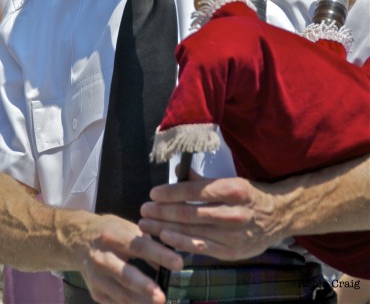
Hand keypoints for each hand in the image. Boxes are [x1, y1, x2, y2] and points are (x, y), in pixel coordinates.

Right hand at [73, 213, 182, 303]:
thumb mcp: (124, 226)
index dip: (159, 255)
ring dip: (140, 302)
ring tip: (159, 303)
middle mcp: (102, 257)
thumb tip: (167, 256)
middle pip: (125, 274)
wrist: (76, 240)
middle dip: (145, 287)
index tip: (178, 263)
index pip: (139, 246)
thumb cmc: (108, 231)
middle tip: (162, 297)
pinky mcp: (95, 292)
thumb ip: (145, 240)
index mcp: (112, 236)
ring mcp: (96, 277)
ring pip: (120, 294)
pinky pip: (115, 303)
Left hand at [139, 171, 283, 261]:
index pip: (194, 191)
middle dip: (162, 212)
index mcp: (233, 189)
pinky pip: (202, 247)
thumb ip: (204, 180)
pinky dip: (181, 243)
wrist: (279, 216)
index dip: (171, 193)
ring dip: (166, 229)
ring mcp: (233, 235)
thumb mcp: (231, 181)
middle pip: (190, 213)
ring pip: (193, 232)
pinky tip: (166, 238)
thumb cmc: (250, 195)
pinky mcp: (232, 252)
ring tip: (147, 226)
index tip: (153, 193)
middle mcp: (234, 213)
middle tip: (144, 210)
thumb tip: (179, 171)